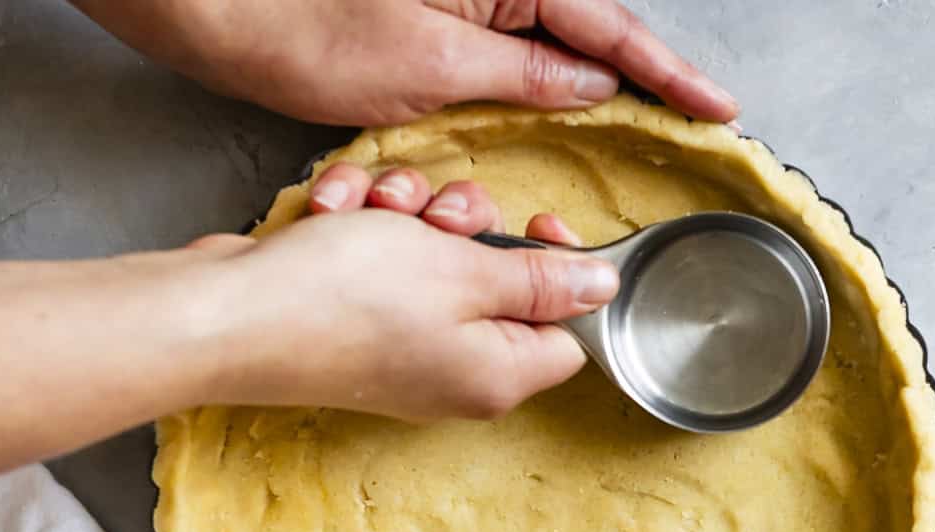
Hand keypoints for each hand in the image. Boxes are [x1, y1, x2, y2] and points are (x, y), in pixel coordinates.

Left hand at [71, 0, 736, 125]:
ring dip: (593, 87)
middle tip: (696, 116)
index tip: (715, 107)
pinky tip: (572, 106)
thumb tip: (591, 89)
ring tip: (652, 117)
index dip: (667, 72)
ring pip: (552, 47)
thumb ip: (524, 76)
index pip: (608, 28)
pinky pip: (510, 55)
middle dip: (643, 76)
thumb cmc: (309, 27)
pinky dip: (540, 86)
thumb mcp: (432, 65)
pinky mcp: (436, 23)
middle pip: (591, 31)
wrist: (219, 9)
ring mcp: (464, 0)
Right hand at [185, 164, 614, 421]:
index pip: (569, 332)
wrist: (225, 316)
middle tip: (442, 217)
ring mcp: (399, 350)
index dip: (561, 271)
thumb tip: (601, 287)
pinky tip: (336, 214)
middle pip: (500, 286)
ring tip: (376, 211)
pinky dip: (363, 227)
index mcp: (497, 376)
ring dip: (410, 216)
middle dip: (471, 227)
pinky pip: (382, 262)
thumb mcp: (463, 271)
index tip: (535, 223)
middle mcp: (453, 372)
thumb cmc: (342, 299)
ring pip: (437, 260)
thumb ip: (539, 278)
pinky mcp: (353, 322)